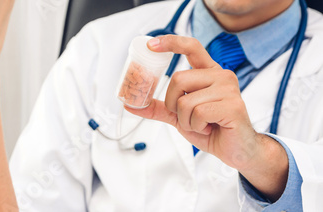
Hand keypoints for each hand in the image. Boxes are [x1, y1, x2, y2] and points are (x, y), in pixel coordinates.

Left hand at [125, 35, 287, 199]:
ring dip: (186, 120)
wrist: (235, 150)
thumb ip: (159, 107)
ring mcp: (228, 89)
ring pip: (185, 101)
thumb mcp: (179, 116)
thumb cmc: (211, 129)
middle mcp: (221, 75)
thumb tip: (130, 104)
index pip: (191, 47)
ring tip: (202, 124)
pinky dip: (196, 126)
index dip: (171, 43)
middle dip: (174, 104)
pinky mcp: (232, 105)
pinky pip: (197, 113)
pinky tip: (210, 128)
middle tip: (187, 116)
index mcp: (209, 73)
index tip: (152, 45)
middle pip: (178, 79)